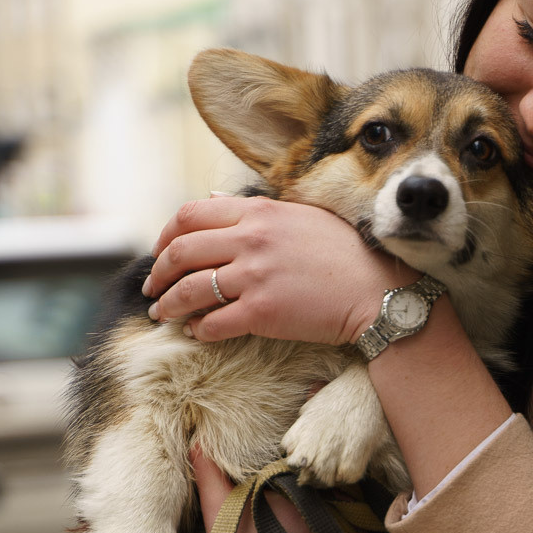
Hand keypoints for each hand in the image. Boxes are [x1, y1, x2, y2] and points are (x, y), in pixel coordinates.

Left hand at [144, 195, 415, 345]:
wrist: (379, 291)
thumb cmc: (347, 254)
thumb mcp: (302, 215)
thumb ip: (255, 208)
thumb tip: (213, 200)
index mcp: (258, 211)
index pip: (190, 215)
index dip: (165, 235)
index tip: (161, 253)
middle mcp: (250, 239)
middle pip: (181, 251)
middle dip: (158, 273)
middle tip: (153, 288)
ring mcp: (254, 276)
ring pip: (190, 289)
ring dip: (169, 304)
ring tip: (163, 314)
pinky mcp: (262, 313)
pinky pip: (214, 323)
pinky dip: (198, 329)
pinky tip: (197, 332)